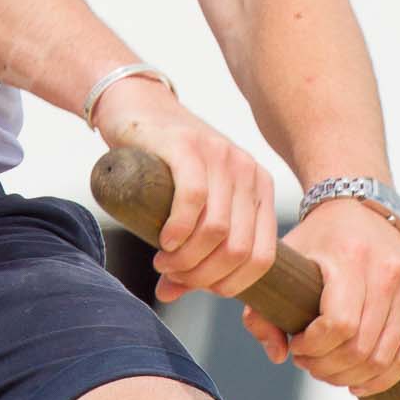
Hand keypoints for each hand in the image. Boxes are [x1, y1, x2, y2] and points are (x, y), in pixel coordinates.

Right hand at [91, 77, 275, 301]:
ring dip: (188, 258)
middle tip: (172, 275)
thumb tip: (170, 293)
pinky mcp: (188, 146)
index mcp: (259, 191)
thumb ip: (189, 246)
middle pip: (239, 249)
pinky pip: (194, 200)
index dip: (231, 284)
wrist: (136, 107)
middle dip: (204, 274)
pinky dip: (179, 229)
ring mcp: (220, 157)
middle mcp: (248, 172)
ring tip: (163, 261)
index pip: (263, 257)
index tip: (197, 287)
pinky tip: (164, 241)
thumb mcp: (189, 204)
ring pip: (217, 230)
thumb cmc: (161, 164)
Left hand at [240, 199, 399, 395]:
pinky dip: (383, 377)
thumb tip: (278, 356)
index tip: (295, 346)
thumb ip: (263, 309)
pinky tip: (359, 382)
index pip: (338, 325)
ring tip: (328, 370)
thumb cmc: (316, 238)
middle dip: (328, 366)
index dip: (313, 348)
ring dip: (351, 375)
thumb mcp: (282, 260)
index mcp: (350, 258)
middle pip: (361, 347)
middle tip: (308, 363)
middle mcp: (389, 272)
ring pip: (385, 357)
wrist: (359, 206)